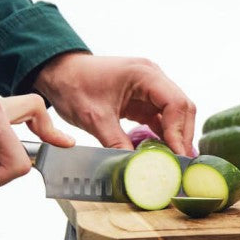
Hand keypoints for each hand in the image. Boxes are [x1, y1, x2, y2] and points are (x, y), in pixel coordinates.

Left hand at [33, 52, 195, 154]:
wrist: (58, 73)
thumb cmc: (73, 85)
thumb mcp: (94, 118)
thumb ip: (117, 142)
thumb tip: (134, 166)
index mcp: (144, 74)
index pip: (175, 103)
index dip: (179, 131)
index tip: (177, 155)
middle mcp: (153, 77)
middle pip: (182, 108)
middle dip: (182, 135)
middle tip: (181, 162)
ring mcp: (150, 87)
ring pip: (175, 113)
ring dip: (176, 136)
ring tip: (175, 161)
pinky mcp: (144, 98)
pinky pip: (161, 117)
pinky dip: (164, 134)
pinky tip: (163, 152)